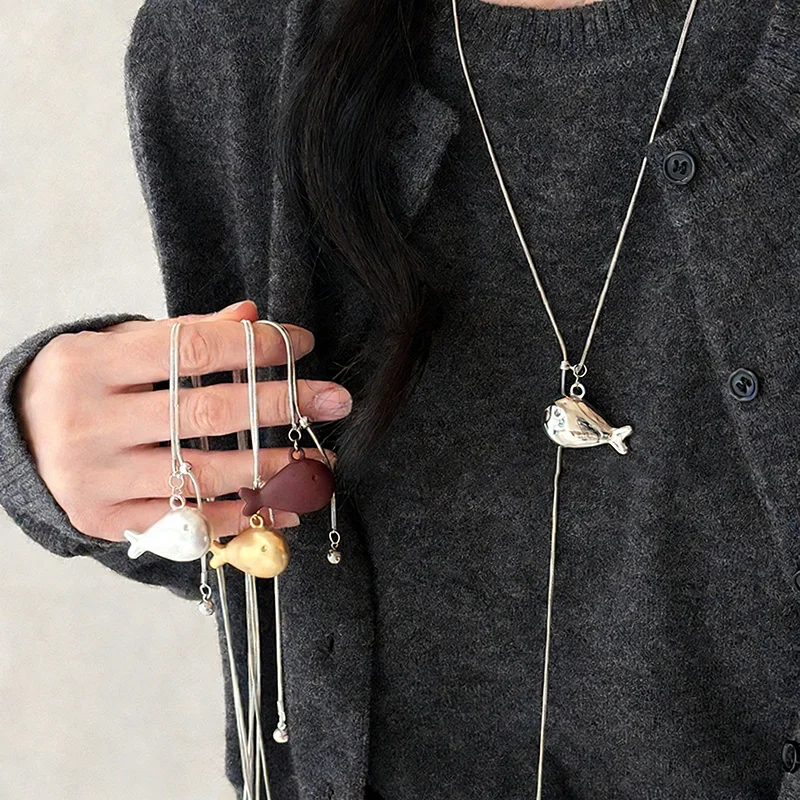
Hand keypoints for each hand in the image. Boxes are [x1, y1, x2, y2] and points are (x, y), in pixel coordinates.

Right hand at [15, 300, 350, 541]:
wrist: (14, 440)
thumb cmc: (81, 386)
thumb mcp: (118, 346)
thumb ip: (184, 333)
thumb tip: (251, 314)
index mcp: (92, 365)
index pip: (192, 350)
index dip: (255, 347)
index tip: (302, 345)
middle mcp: (89, 423)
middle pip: (205, 413)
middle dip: (280, 405)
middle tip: (335, 402)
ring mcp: (96, 478)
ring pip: (202, 473)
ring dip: (272, 468)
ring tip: (320, 460)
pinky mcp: (106, 521)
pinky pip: (186, 520)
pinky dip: (240, 514)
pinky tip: (283, 506)